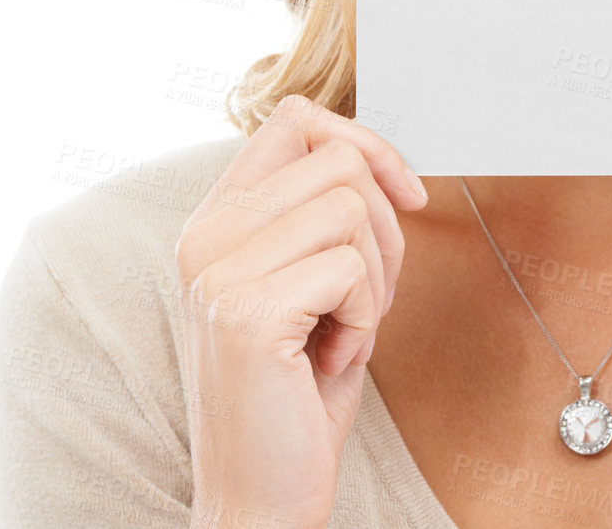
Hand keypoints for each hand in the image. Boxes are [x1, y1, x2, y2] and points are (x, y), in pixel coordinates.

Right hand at [175, 93, 427, 528]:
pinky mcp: (245, 310)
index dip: (365, 143)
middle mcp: (205, 234)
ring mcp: (217, 269)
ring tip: (340, 330)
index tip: (406, 195)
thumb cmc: (297, 388)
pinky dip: (364, 318)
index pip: (295, 119)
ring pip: (352, 208)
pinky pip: (352, 268)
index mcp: (216, 218)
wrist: (259, 494)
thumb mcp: (310, 280)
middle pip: (339, 159)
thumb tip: (380, 161)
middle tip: (366, 298)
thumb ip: (322, 213)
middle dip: (385, 227)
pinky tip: (328, 359)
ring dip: (375, 278)